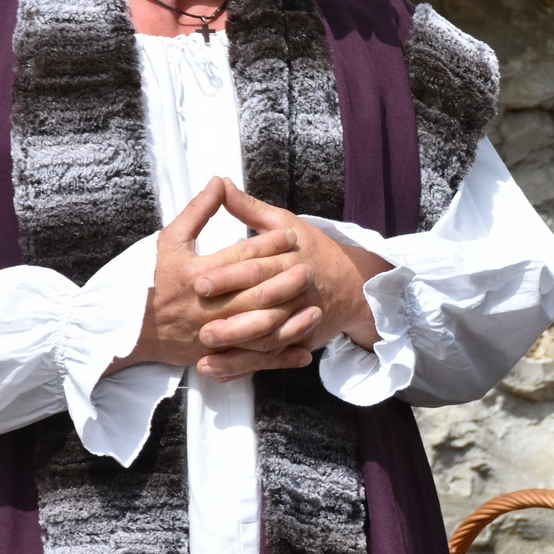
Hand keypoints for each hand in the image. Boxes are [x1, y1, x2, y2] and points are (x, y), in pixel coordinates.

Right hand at [115, 178, 316, 376]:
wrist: (136, 330)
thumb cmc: (158, 279)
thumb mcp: (171, 241)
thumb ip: (197, 211)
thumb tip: (219, 181)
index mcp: (195, 275)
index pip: (241, 257)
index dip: (269, 244)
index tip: (291, 234)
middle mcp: (206, 307)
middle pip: (256, 293)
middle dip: (287, 280)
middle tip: (310, 267)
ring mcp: (213, 335)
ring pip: (260, 329)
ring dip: (291, 319)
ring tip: (313, 304)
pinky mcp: (218, 356)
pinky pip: (255, 358)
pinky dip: (282, 356)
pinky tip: (305, 350)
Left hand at [200, 179, 391, 377]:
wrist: (355, 285)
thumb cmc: (315, 250)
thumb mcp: (287, 224)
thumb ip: (250, 209)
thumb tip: (220, 183)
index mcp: (290, 258)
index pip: (257, 267)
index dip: (227, 275)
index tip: (198, 282)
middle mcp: (296, 290)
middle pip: (261, 305)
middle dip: (229, 315)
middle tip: (198, 323)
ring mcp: (299, 318)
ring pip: (266, 335)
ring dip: (236, 346)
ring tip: (205, 350)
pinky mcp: (299, 340)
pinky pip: (271, 356)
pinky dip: (245, 365)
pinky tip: (218, 369)